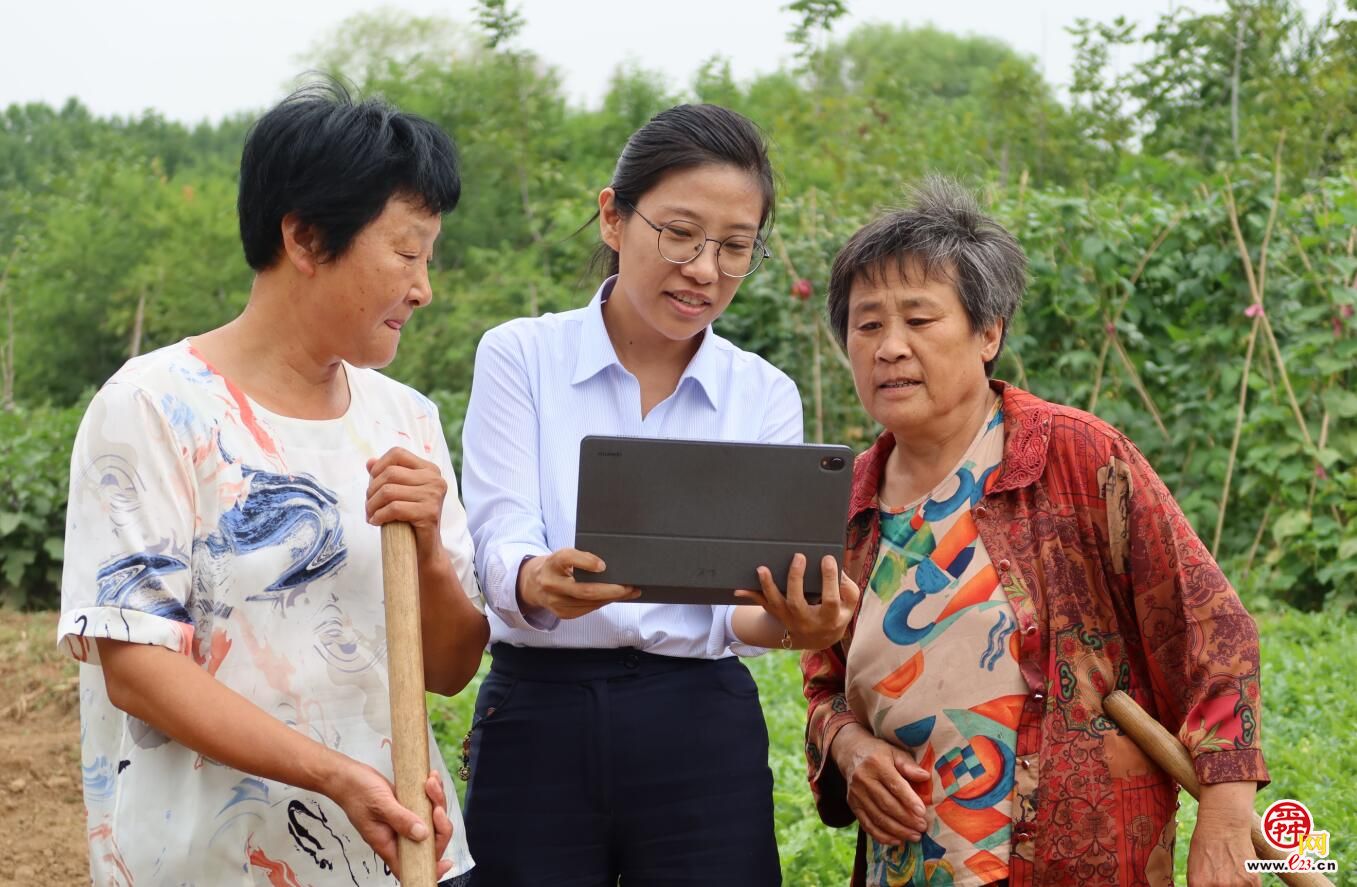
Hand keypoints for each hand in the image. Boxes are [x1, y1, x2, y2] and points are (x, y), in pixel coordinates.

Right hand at [329, 762, 454, 880]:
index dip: (430, 866)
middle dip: (440, 823)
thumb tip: (422, 834)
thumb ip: (401, 820)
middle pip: (429, 840)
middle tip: (436, 805)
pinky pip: (426, 805)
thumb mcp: (380, 805)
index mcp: (388, 843)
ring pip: (431, 820)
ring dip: (437, 802)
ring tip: (431, 783)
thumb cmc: (357, 792)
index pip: (412, 865)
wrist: (346, 776)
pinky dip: (432, 793)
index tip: (447, 862)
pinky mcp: (407, 807)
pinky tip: (430, 779)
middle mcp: (398, 835)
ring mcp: (403, 821)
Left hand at [366, 448, 448, 567]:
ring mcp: (434, 496)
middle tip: (368, 506)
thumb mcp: (399, 494)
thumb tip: (369, 462)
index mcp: (430, 470)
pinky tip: (376, 522)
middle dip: (371, 491)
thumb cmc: (410, 520)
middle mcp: (435, 479)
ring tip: (371, 515)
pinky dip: (379, 516)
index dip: (378, 466)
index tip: (372, 484)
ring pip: (388, 491)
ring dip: (372, 505)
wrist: (425, 549)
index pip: (397, 454)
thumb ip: (387, 476)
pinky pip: (394, 508)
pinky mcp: (429, 513)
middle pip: (389, 473)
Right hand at [517, 548, 639, 618]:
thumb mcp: (563, 556)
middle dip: (611, 590)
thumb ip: (581, 558)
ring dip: (612, 598)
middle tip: (629, 587)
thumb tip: (609, 566)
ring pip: (589, 603)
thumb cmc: (556, 567)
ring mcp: (555, 601)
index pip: (567, 558)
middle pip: (585, 590)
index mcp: (552, 562)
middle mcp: (551, 583)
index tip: (603, 566)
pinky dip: (603, 603)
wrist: (533, 584)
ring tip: (629, 592)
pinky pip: (587, 610)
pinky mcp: (561, 613)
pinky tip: (613, 598)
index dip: (586, 561)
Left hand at [735, 554, 859, 649]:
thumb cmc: (836, 614)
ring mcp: (789, 619)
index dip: (829, 579)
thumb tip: (837, 568)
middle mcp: (806, 621)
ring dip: (767, 586)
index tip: (827, 559)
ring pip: (776, 604)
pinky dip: (750, 596)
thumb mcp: (849, 606)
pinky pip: (762, 605)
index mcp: (829, 618)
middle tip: (798, 557)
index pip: (830, 599)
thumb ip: (847, 588)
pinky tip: (738, 589)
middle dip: (795, 579)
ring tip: (762, 569)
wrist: (818, 638)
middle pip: (797, 602)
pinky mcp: (777, 614)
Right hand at [830, 723, 928, 845]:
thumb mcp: (894, 752)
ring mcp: (856, 794)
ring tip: (914, 836)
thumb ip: (909, 765)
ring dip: (897, 830)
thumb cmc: (879, 753)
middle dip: (906, 819)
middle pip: (886, 804)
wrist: (851, 753)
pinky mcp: (852, 805)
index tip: (922, 812)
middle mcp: (863, 779)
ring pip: (877, 817)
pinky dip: (881, 835)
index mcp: (876, 764)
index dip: (908, 800)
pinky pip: (867, 824)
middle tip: (922, 828)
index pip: (894, 785)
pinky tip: (896, 840)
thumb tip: (925, 777)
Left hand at [1187, 782, 1259, 886]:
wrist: (1224, 824)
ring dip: (1236, 886)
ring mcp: (1237, 885)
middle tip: (1223, 878)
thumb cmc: (1205, 843)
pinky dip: (1247, 885)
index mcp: (1198, 883)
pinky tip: (1241, 874)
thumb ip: (1200, 885)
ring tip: (1231, 873)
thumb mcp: (1193, 867)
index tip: (1211, 884)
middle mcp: (1218, 886)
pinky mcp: (1253, 882)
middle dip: (1223, 886)